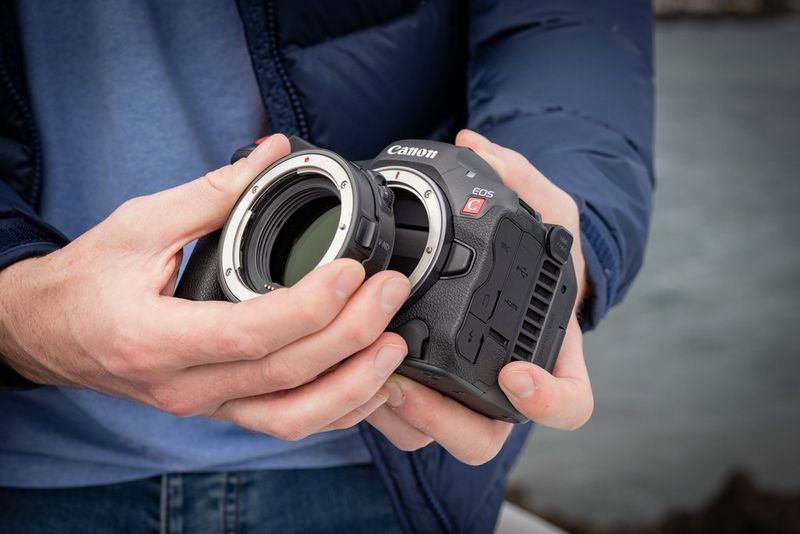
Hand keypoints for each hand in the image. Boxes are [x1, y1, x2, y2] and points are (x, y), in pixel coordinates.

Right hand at [0, 134, 410, 440]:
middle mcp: (186, 385)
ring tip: (394, 345)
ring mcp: (206, 404)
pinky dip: (335, 408)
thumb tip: (274, 154)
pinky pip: (286, 422)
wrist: (48, 333)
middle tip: (390, 292)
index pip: (251, 332)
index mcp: (157, 337)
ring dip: (352, 385)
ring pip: (293, 417)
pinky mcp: (222, 407)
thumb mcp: (140, 225)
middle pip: (285, 373)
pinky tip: (369, 383)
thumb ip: (214, 191)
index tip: (353, 270)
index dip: (311, 305)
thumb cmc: (85, 282)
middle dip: (351, 335)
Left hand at [367, 130, 593, 463]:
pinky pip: (401, 423)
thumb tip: (474, 144)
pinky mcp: (425, 395)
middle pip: (485, 437)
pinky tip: (354, 365)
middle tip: (405, 379)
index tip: (516, 374)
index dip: (546, 400)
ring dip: (398, 413)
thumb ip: (519, 174)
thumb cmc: (536, 253)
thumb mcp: (544, 207)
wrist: (510, 274)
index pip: (568, 403)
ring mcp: (463, 396)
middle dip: (444, 416)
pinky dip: (376, 407)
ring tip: (368, 367)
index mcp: (549, 353)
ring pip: (434, 436)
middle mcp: (505, 386)